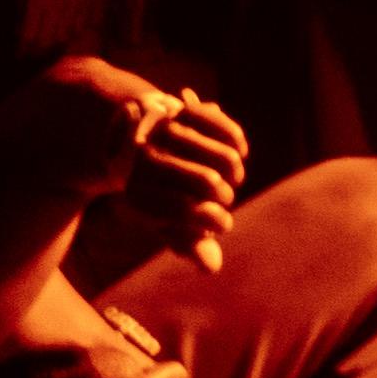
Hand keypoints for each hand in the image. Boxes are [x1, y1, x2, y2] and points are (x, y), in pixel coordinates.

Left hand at [87, 65, 249, 263]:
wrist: (142, 144)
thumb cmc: (162, 195)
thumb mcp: (170, 222)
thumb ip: (190, 244)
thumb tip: (211, 266)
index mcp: (138, 195)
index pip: (187, 211)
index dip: (212, 220)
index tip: (221, 222)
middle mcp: (147, 160)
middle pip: (210, 184)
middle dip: (224, 197)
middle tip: (221, 198)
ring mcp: (166, 132)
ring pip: (226, 159)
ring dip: (235, 173)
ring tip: (229, 176)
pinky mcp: (184, 111)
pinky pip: (229, 132)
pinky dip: (238, 144)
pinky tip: (236, 152)